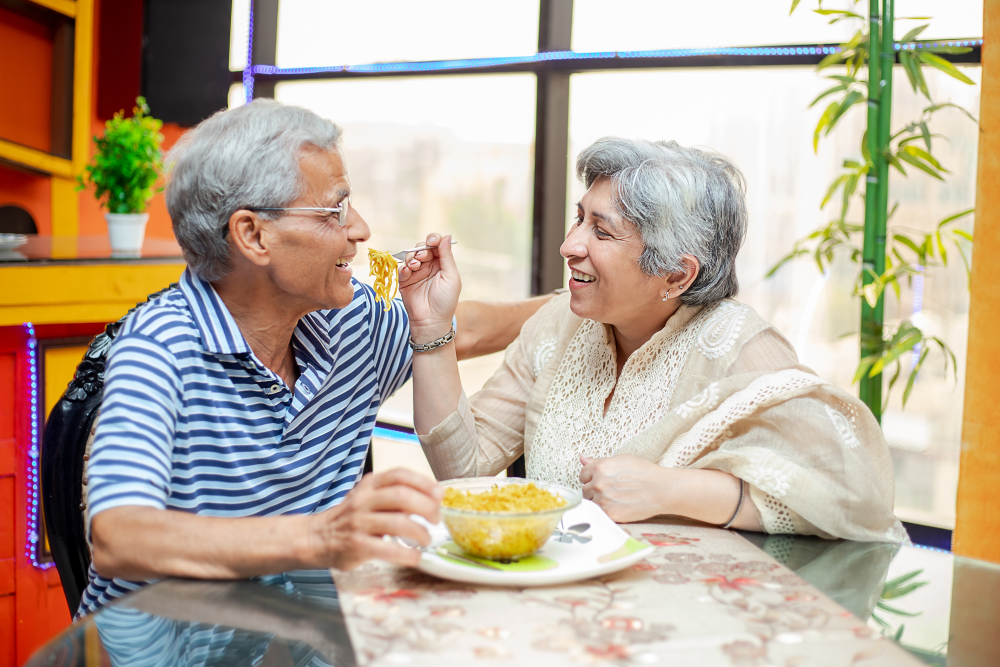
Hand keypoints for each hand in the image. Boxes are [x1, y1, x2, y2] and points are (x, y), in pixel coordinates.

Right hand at [305, 468, 443, 569]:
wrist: (316, 538)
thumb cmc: (351, 518)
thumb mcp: (370, 498)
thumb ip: (398, 496)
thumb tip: (435, 497)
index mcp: (370, 485)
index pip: (399, 475)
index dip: (424, 482)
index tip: (440, 494)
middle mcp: (364, 500)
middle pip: (401, 496)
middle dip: (426, 507)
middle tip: (436, 519)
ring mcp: (359, 523)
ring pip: (397, 522)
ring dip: (420, 532)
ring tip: (426, 540)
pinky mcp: (356, 545)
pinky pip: (387, 548)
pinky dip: (407, 554)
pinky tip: (415, 557)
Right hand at [398, 234, 461, 342]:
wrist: (431, 321)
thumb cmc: (446, 301)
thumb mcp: (450, 276)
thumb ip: (447, 256)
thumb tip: (446, 235)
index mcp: (442, 264)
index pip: (436, 245)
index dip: (433, 239)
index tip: (432, 240)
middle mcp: (429, 266)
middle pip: (422, 248)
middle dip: (421, 249)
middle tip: (422, 256)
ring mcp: (416, 273)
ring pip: (410, 256)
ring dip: (411, 257)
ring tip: (415, 265)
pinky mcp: (405, 281)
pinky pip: (401, 268)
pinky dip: (404, 267)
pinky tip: (408, 271)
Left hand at [579, 454, 669, 522]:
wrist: (661, 490)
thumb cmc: (645, 473)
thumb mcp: (621, 460)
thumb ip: (599, 461)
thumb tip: (582, 458)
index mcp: (600, 467)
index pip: (583, 474)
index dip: (592, 478)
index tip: (601, 482)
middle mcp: (598, 482)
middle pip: (585, 490)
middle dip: (595, 491)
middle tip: (612, 492)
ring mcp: (602, 499)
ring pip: (591, 503)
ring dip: (599, 502)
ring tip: (616, 500)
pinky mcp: (609, 513)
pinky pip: (598, 514)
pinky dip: (606, 512)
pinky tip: (617, 508)